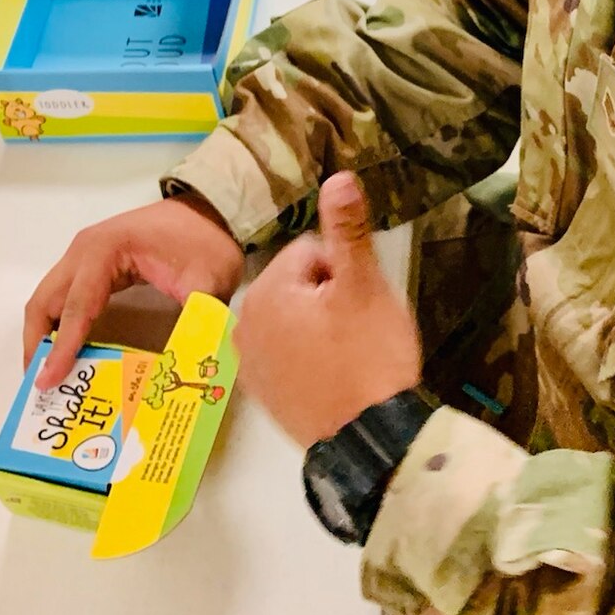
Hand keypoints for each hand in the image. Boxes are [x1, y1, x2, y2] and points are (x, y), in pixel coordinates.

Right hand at [24, 193, 243, 389]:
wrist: (213, 209)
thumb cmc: (207, 242)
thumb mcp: (207, 282)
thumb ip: (193, 323)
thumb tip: (182, 369)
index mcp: (104, 252)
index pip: (75, 308)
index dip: (60, 348)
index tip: (46, 382)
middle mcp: (84, 250)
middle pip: (45, 302)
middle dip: (38, 345)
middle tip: (40, 387)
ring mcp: (85, 255)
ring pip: (49, 300)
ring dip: (43, 336)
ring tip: (48, 377)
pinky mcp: (93, 263)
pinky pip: (64, 297)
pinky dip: (58, 324)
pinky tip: (65, 352)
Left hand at [233, 173, 422, 447]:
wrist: (371, 439)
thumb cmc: (368, 356)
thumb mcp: (364, 285)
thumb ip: (347, 229)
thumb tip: (338, 175)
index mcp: (263, 292)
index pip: (311, 253)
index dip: (345, 272)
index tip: (361, 303)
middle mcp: (243, 325)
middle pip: (300, 285)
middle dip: (331, 299)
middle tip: (358, 329)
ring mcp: (250, 365)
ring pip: (296, 320)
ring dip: (322, 327)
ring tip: (349, 353)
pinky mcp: (264, 396)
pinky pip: (290, 355)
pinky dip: (311, 358)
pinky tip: (335, 376)